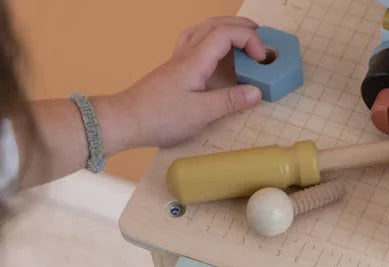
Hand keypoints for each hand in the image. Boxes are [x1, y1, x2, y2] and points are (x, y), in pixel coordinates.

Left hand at [99, 17, 265, 151]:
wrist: (126, 120)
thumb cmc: (160, 118)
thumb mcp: (201, 113)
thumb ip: (230, 101)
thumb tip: (256, 92)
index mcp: (195, 60)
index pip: (226, 34)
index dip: (248, 40)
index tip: (261, 59)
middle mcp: (186, 54)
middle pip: (215, 25)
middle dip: (241, 27)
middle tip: (261, 39)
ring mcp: (178, 60)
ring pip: (203, 30)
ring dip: (225, 29)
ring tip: (242, 38)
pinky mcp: (173, 70)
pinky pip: (193, 42)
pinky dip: (209, 39)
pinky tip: (213, 51)